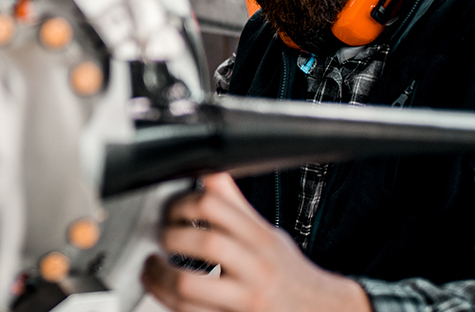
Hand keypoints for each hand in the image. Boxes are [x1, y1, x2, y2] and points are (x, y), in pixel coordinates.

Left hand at [141, 173, 370, 311]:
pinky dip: (168, 301)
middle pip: (204, 242)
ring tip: (151, 267)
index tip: (171, 209)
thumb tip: (211, 175)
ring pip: (190, 285)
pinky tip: (161, 291)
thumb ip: (237, 208)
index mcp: (261, 238)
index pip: (214, 205)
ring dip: (160, 275)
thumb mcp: (269, 235)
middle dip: (170, 236)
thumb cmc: (291, 273)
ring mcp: (246, 298)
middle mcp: (256, 267)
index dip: (182, 203)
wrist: (323, 311)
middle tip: (159, 236)